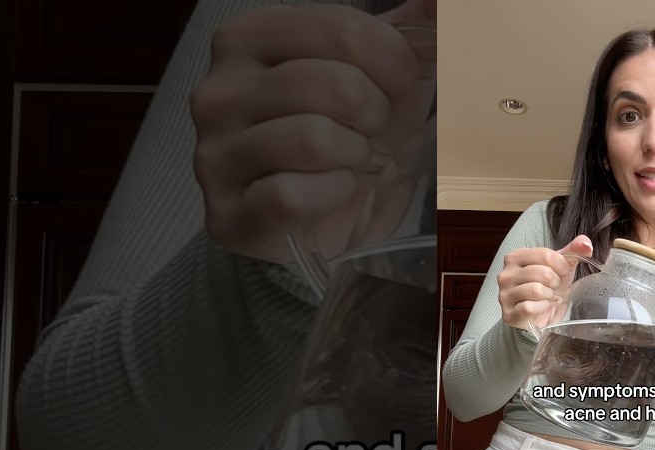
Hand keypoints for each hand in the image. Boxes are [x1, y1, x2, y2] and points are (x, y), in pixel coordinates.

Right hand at [191, 2, 432, 263]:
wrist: (322, 223)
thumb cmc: (346, 141)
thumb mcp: (379, 79)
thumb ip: (404, 32)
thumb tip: (439, 1)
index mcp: (249, 40)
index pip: (342, 29)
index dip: (393, 63)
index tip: (399, 84)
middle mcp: (218, 91)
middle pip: (333, 85)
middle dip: (374, 114)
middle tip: (371, 130)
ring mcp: (215, 154)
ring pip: (313, 139)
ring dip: (354, 156)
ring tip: (351, 161)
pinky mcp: (228, 214)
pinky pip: (292, 194)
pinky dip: (331, 195)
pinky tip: (333, 192)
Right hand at [497, 236, 592, 330]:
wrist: (542, 314)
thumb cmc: (548, 286)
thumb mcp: (561, 266)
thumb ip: (573, 251)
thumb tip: (586, 243)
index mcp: (515, 257)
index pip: (545, 255)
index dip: (561, 266)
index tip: (562, 273)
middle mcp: (505, 274)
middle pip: (542, 273)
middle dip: (555, 282)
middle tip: (554, 287)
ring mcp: (504, 295)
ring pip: (536, 290)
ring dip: (549, 295)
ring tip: (548, 297)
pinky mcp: (508, 314)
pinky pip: (529, 308)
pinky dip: (542, 308)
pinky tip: (542, 307)